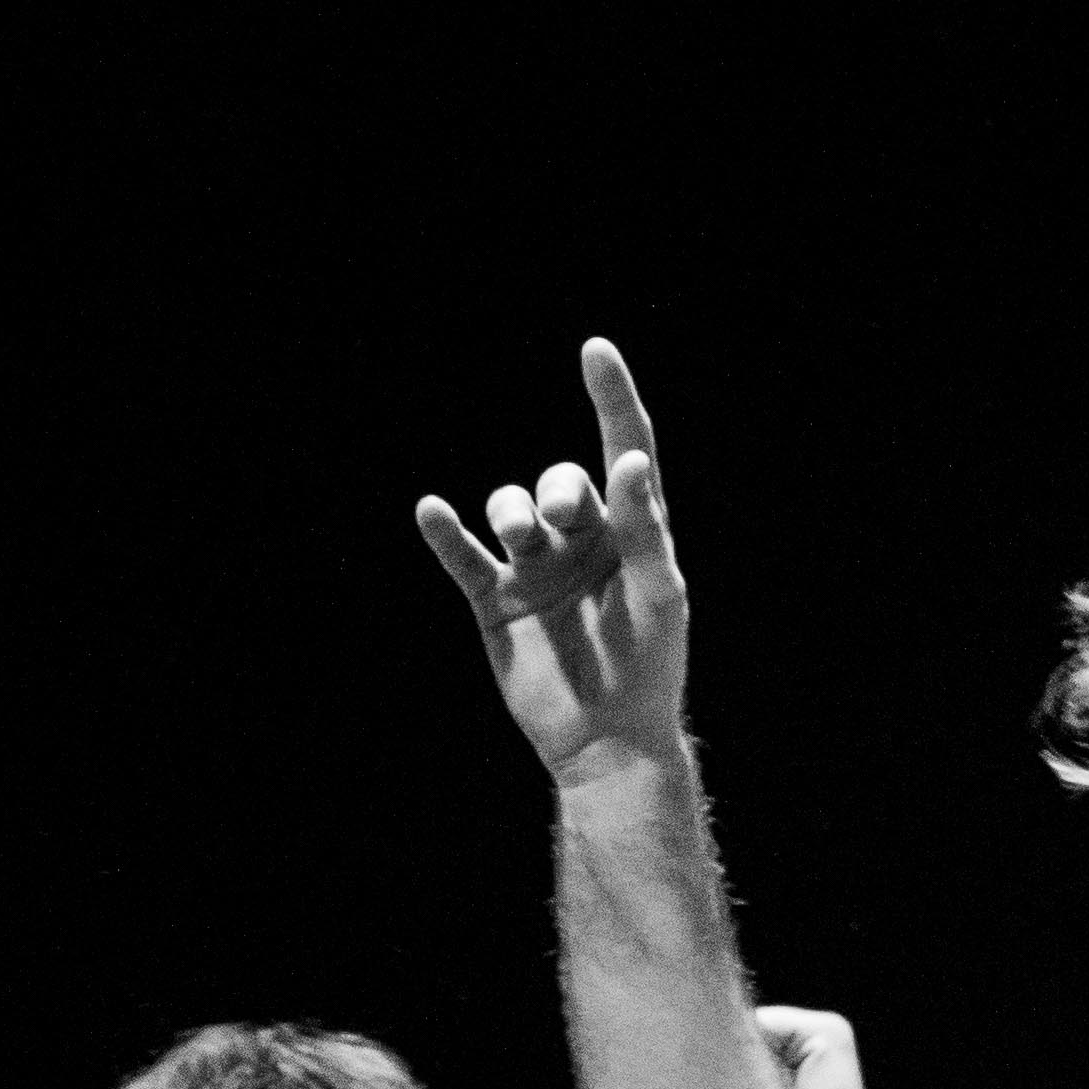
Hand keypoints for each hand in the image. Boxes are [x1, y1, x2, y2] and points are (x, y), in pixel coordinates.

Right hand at [411, 339, 688, 789]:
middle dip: (559, 489)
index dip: (612, 399)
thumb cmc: (649, 667)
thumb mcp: (657, 595)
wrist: (607, 739)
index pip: (624, 448)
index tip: (595, 349)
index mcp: (633, 532)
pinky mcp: (496, 601)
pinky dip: (445, 532)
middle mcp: (582, 541)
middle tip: (564, 519)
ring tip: (522, 535)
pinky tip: (431, 511)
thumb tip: (630, 461)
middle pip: (561, 480)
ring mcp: (536, 569)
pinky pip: (462, 556)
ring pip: (509, 507)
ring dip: (511, 509)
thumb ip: (646, 528)